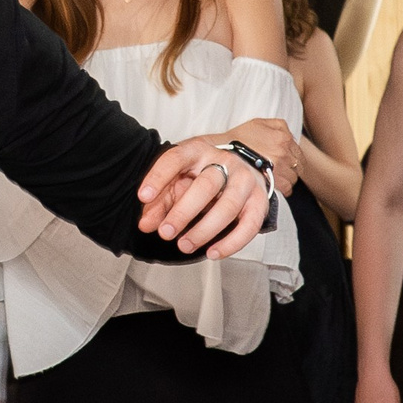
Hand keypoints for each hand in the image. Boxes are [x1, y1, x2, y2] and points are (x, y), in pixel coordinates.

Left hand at [136, 137, 270, 257]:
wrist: (245, 159)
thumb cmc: (204, 172)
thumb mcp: (178, 179)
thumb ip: (160, 201)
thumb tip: (146, 224)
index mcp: (198, 150)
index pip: (176, 158)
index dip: (158, 177)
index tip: (143, 197)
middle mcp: (224, 162)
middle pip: (205, 186)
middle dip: (183, 212)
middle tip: (165, 233)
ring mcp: (245, 181)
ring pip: (228, 206)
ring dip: (205, 230)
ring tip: (185, 245)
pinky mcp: (259, 201)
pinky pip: (249, 225)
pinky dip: (231, 243)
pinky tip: (213, 252)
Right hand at [223, 118, 300, 194]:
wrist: (224, 153)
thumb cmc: (238, 139)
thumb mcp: (259, 123)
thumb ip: (278, 125)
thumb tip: (289, 134)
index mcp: (283, 137)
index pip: (298, 151)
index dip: (291, 157)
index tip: (284, 161)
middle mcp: (285, 152)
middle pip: (298, 165)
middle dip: (291, 168)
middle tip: (279, 170)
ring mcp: (281, 168)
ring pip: (294, 177)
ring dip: (287, 178)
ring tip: (274, 177)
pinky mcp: (275, 182)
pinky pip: (288, 189)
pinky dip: (283, 189)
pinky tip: (274, 185)